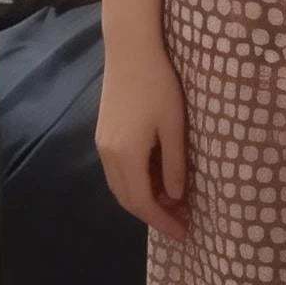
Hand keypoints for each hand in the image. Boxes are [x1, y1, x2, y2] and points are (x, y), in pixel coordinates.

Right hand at [96, 47, 189, 239]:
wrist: (130, 51)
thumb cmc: (159, 85)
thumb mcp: (174, 127)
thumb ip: (174, 164)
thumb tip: (175, 197)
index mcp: (126, 156)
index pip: (143, 202)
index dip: (162, 221)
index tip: (183, 233)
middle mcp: (108, 155)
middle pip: (127, 199)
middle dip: (153, 215)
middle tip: (181, 222)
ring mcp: (102, 144)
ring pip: (120, 186)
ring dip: (144, 200)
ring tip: (172, 203)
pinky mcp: (104, 133)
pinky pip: (118, 171)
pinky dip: (136, 183)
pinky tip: (156, 179)